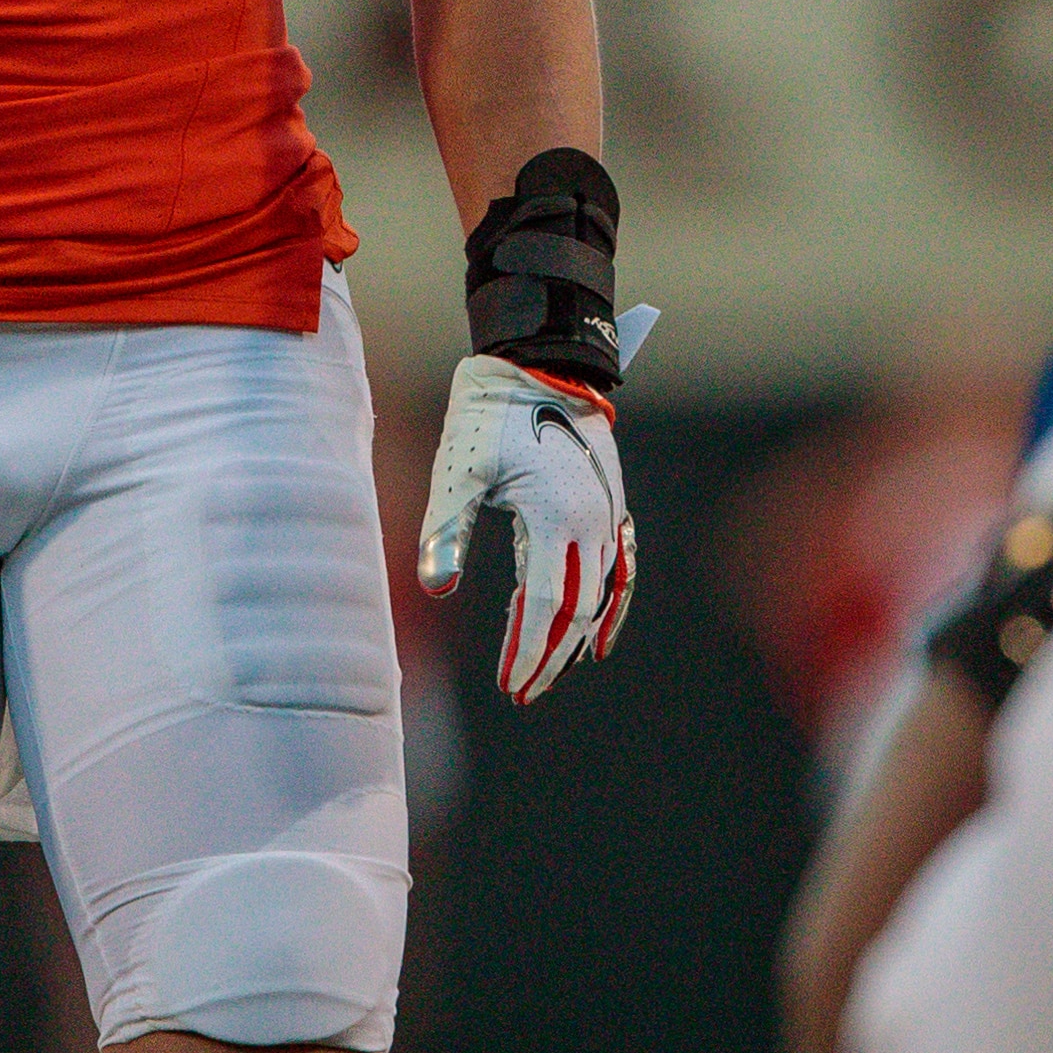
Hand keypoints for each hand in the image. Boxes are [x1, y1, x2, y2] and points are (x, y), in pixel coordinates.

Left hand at [417, 352, 633, 704]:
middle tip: (523, 692)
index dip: (529, 650)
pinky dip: (611, 607)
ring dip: (576, 637)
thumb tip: (433, 586)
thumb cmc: (491, 412)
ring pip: (600, 594)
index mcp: (558, 517)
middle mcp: (593, 522)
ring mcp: (608, 514)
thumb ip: (446, 529)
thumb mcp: (459, 470)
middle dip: (550, 656)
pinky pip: (619, 569)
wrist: (540, 360)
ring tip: (548, 671)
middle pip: (578, 610)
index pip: (547, 606)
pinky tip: (599, 637)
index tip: (511, 686)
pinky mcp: (609, 504)